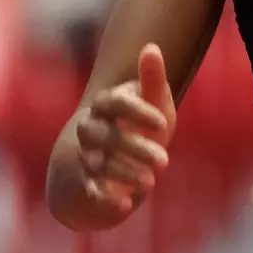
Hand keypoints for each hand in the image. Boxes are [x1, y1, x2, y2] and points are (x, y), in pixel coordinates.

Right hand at [75, 44, 174, 213]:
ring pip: (97, 163)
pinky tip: (124, 206)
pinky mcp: (89, 180)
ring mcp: (87, 155)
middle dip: (134, 148)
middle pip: (105, 137)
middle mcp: (91, 128)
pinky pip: (90, 189)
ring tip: (151, 182)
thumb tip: (151, 46)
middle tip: (165, 160)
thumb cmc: (144, 120)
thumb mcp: (153, 100)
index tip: (163, 122)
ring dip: (122, 172)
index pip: (114, 103)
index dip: (137, 112)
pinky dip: (105, 199)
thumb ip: (152, 77)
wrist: (123, 154)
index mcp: (107, 104)